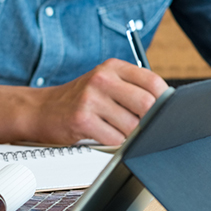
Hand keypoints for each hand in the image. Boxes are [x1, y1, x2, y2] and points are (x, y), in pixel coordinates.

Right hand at [33, 59, 167, 145]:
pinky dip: (114, 143)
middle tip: (140, 125)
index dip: (163, 100)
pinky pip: (115, 139)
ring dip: (129, 135)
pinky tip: (102, 135)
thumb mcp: (104, 83)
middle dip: (148, 120)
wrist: (41, 109)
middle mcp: (101, 78)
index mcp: (111, 67)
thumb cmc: (80, 99)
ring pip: (132, 126)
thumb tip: (169, 107)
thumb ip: (132, 89)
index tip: (161, 111)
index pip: (153, 81)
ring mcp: (90, 98)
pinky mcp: (82, 119)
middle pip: (146, 104)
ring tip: (115, 129)